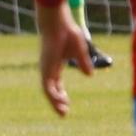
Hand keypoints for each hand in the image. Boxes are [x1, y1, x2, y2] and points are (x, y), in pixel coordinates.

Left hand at [35, 1, 90, 116]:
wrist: (57, 23)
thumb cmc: (67, 32)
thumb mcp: (79, 51)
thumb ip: (83, 63)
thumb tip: (89, 75)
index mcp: (55, 65)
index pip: (56, 84)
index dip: (61, 94)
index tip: (67, 103)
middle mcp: (48, 69)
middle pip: (51, 90)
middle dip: (57, 102)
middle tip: (64, 113)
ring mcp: (46, 69)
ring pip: (48, 91)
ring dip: (55, 102)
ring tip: (63, 112)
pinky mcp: (46, 68)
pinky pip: (47, 86)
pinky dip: (53, 96)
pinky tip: (61, 102)